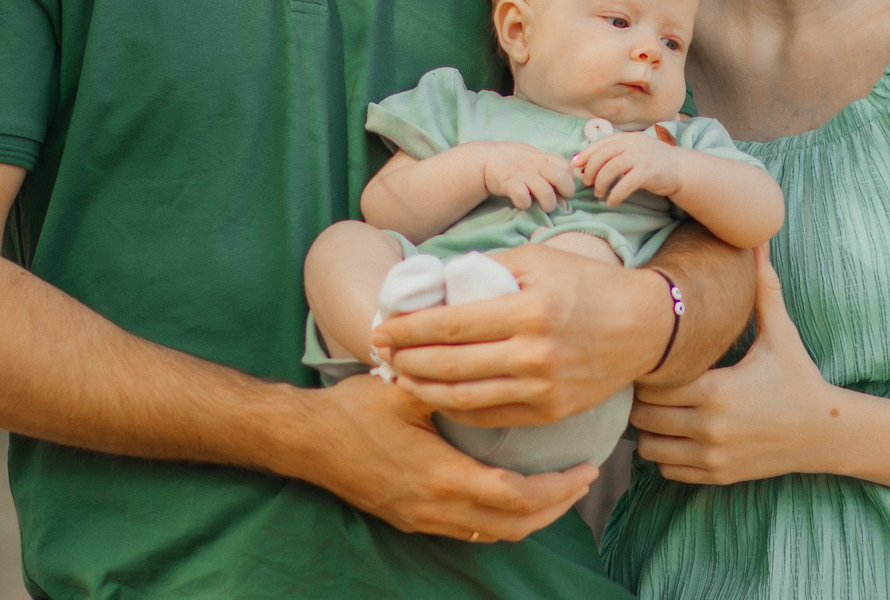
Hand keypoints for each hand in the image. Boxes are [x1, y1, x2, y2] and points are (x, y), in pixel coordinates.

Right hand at [283, 373, 595, 540]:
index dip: (557, 489)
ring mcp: (422, 519)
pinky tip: (512, 492)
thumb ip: (450, 380)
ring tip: (557, 487)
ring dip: (531, 516)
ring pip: (492, 534)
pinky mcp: (411, 518)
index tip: (585, 467)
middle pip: (513, 526)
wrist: (304, 442)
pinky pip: (470, 530)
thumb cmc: (352, 410)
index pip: (516, 498)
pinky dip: (502, 518)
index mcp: (440, 477)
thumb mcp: (406, 388)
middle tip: (582, 479)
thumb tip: (493, 354)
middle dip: (555, 506)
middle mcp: (435, 508)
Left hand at [374, 242, 671, 426]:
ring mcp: (543, 387)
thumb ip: (488, 267)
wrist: (643, 326)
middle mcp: (535, 352)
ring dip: (423, 389)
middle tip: (379, 354)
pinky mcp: (550, 412)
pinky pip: (491, 416)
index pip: (451, 324)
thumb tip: (437, 281)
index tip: (382, 328)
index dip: (409, 329)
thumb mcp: (539, 259)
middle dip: (406, 360)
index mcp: (530, 309)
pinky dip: (456, 409)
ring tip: (399, 378)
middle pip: (451, 364)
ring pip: (465, 398)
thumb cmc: (587, 284)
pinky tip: (437, 396)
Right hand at [470, 141, 575, 210]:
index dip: (569, 179)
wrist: (484, 159)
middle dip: (566, 192)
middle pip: (562, 178)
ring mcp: (523, 174)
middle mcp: (536, 165)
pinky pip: (522, 196)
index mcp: (544, 158)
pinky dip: (525, 203)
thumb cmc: (513, 162)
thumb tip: (565, 198)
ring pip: (546, 191)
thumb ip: (550, 172)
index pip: (567, 167)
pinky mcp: (509, 183)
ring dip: (548, 203)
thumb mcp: (533, 159)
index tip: (563, 188)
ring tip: (544, 207)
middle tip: (560, 199)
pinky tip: (522, 203)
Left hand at [573, 130, 682, 203]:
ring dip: (600, 184)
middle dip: (591, 172)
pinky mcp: (647, 172)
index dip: (585, 156)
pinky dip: (615, 195)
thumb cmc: (652, 161)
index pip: (599, 144)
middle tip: (587, 184)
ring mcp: (640, 157)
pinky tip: (612, 202)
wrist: (680, 168)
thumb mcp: (633, 150)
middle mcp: (632, 144)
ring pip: (610, 169)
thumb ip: (614, 153)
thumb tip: (583, 162)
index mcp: (627, 138)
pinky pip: (625, 184)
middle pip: (602, 156)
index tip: (576, 167)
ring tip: (599, 194)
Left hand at [629, 246, 833, 484]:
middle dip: (641, 400)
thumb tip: (758, 241)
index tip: (656, 358)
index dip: (648, 371)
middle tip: (652, 382)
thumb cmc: (798, 377)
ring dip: (648, 429)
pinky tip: (677, 433)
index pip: (653, 384)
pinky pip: (666, 470)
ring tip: (661, 408)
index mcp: (717, 389)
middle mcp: (710, 427)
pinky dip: (664, 454)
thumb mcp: (780, 333)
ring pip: (648, 448)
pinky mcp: (716, 476)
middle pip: (643, 417)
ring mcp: (712, 456)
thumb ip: (763, 289)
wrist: (825, 431)